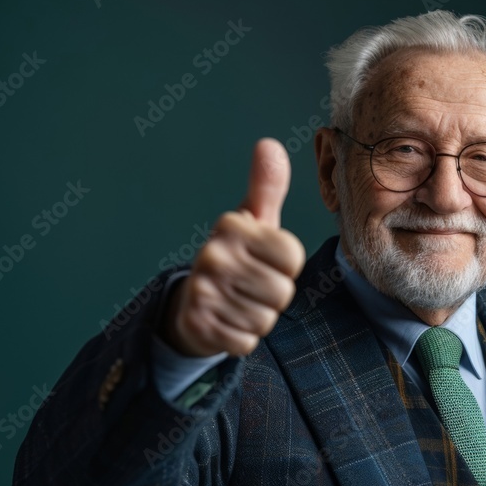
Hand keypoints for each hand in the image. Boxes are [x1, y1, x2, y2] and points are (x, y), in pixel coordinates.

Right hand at [161, 138, 305, 356]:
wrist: (193, 301)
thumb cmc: (236, 256)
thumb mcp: (252, 220)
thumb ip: (266, 186)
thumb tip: (269, 144)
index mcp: (232, 226)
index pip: (293, 258)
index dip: (286, 265)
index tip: (265, 259)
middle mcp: (213, 254)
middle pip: (282, 292)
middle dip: (272, 295)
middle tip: (250, 285)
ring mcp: (202, 289)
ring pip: (265, 319)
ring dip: (258, 316)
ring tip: (238, 302)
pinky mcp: (198, 323)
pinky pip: (246, 341)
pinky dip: (241, 337)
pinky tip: (227, 320)